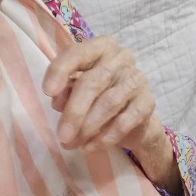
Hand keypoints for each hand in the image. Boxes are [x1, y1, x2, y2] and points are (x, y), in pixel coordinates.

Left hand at [43, 36, 179, 194]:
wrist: (131, 119)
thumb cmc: (97, 97)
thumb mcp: (75, 91)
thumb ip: (65, 91)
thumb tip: (57, 99)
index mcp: (100, 48)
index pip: (78, 53)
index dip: (60, 71)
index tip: (47, 92)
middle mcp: (121, 58)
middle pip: (93, 82)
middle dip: (74, 112)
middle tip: (62, 136)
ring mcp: (137, 79)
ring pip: (109, 103)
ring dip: (87, 128)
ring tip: (72, 144)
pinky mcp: (147, 102)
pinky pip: (124, 122)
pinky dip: (105, 137)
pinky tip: (90, 147)